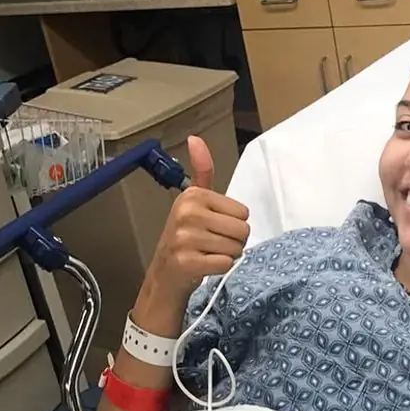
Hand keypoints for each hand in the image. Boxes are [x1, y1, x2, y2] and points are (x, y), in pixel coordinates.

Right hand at [144, 136, 250, 303]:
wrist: (166, 272)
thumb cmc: (187, 235)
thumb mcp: (195, 200)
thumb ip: (202, 172)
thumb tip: (195, 138)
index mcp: (193, 196)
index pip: (243, 213)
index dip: (233, 223)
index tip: (212, 226)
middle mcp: (187, 213)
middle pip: (243, 231)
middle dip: (233, 241)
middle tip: (212, 243)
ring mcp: (184, 238)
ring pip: (236, 248)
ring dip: (227, 255)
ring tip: (207, 253)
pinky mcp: (186, 262)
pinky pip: (226, 263)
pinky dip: (220, 268)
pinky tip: (204, 264)